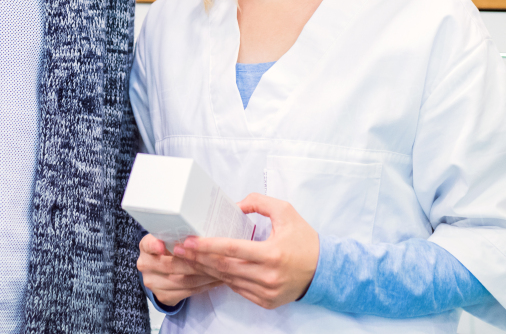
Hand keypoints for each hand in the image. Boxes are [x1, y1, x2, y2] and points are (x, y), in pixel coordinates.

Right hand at [137, 232, 223, 307]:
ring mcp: (153, 283)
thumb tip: (199, 235)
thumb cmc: (170, 250)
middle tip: (215, 258)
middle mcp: (145, 265)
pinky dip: (205, 286)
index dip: (155, 245)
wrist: (162, 272)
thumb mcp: (169, 239)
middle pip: (171, 265)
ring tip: (220, 270)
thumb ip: (179, 236)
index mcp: (146, 246)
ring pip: (183, 280)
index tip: (162, 246)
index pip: (149, 244)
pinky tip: (215, 280)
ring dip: (205, 275)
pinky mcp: (163, 296)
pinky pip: (188, 292)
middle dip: (196, 262)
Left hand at [170, 193, 319, 309]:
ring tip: (190, 259)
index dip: (207, 245)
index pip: (231, 249)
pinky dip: (225, 279)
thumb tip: (235, 204)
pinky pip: (239, 290)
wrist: (324, 271)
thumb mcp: (286, 212)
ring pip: (229, 281)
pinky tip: (213, 269)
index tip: (189, 241)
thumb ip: (259, 202)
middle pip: (225, 267)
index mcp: (272, 254)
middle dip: (199, 258)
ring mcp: (267, 292)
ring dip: (208, 270)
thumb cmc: (305, 240)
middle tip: (180, 250)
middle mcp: (269, 276)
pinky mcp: (267, 302)